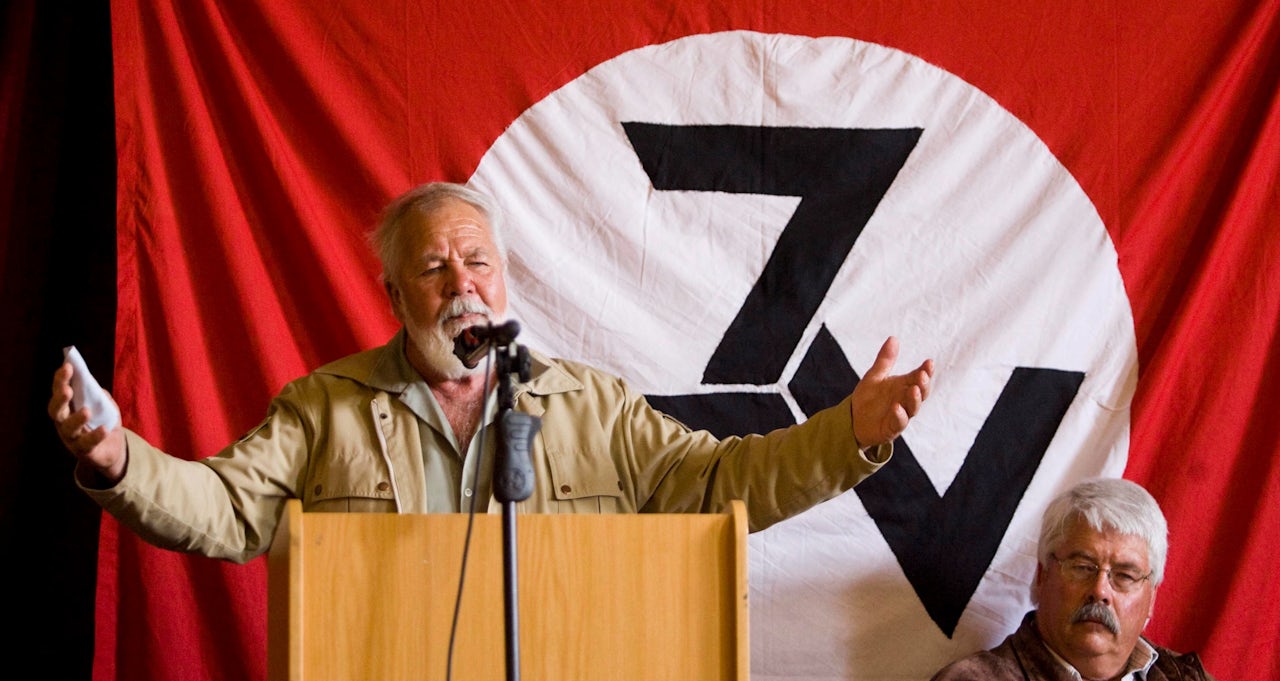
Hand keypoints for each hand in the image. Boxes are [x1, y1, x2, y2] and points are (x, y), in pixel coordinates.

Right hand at [48, 362, 126, 483]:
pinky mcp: (85, 452)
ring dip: (76, 419)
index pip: (59, 392)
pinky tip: (104, 429)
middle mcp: (64, 423)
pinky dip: (95, 436)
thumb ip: (97, 393)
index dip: (61, 379)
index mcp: (67, 408)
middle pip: (56, 411)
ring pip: (68, 429)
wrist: (113, 449)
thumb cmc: (103, 421)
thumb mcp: (103, 404)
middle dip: (60, 399)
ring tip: (86, 411)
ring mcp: (72, 439)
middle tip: (66, 389)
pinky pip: (87, 444)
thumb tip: (90, 381)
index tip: (67, 366)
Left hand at [850, 336, 933, 447]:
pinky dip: (899, 415)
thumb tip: (893, 338)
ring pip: (913, 408)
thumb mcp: (874, 376)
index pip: (919, 377)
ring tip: (914, 389)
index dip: (926, 370)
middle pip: (921, 392)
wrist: (853, 419)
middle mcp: (906, 400)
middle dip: (924, 384)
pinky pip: (898, 423)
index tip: (929, 362)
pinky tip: (897, 407)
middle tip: (923, 375)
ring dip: (914, 399)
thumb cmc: (868, 398)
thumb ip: (885, 360)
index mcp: (904, 386)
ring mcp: (901, 414)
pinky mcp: (892, 428)